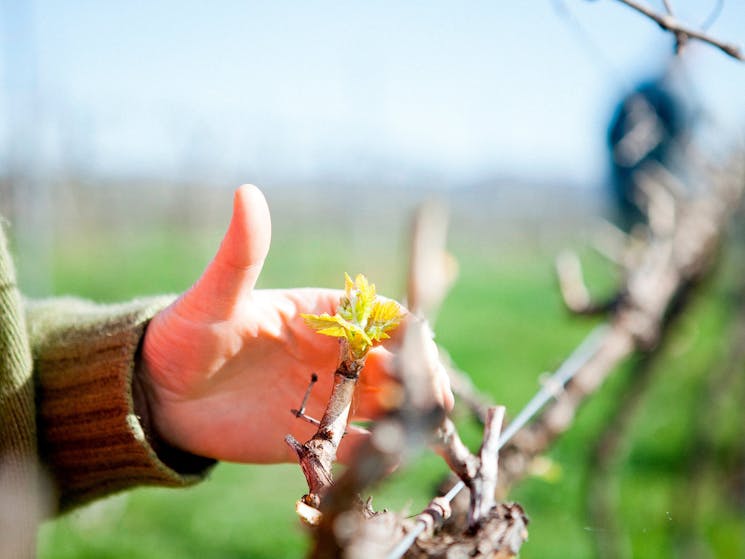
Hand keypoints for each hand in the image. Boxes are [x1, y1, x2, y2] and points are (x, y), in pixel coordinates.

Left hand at [140, 185, 452, 463]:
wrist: (159, 393)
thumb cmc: (187, 334)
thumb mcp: (216, 295)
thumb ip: (241, 254)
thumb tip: (247, 192)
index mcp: (322, 315)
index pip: (381, 317)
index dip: (407, 330)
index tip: (421, 346)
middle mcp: (334, 355)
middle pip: (395, 363)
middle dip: (418, 376)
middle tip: (429, 397)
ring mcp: (328, 396)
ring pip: (385, 405)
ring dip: (406, 416)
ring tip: (418, 432)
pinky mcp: (315, 435)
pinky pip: (356, 444)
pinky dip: (375, 453)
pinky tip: (386, 462)